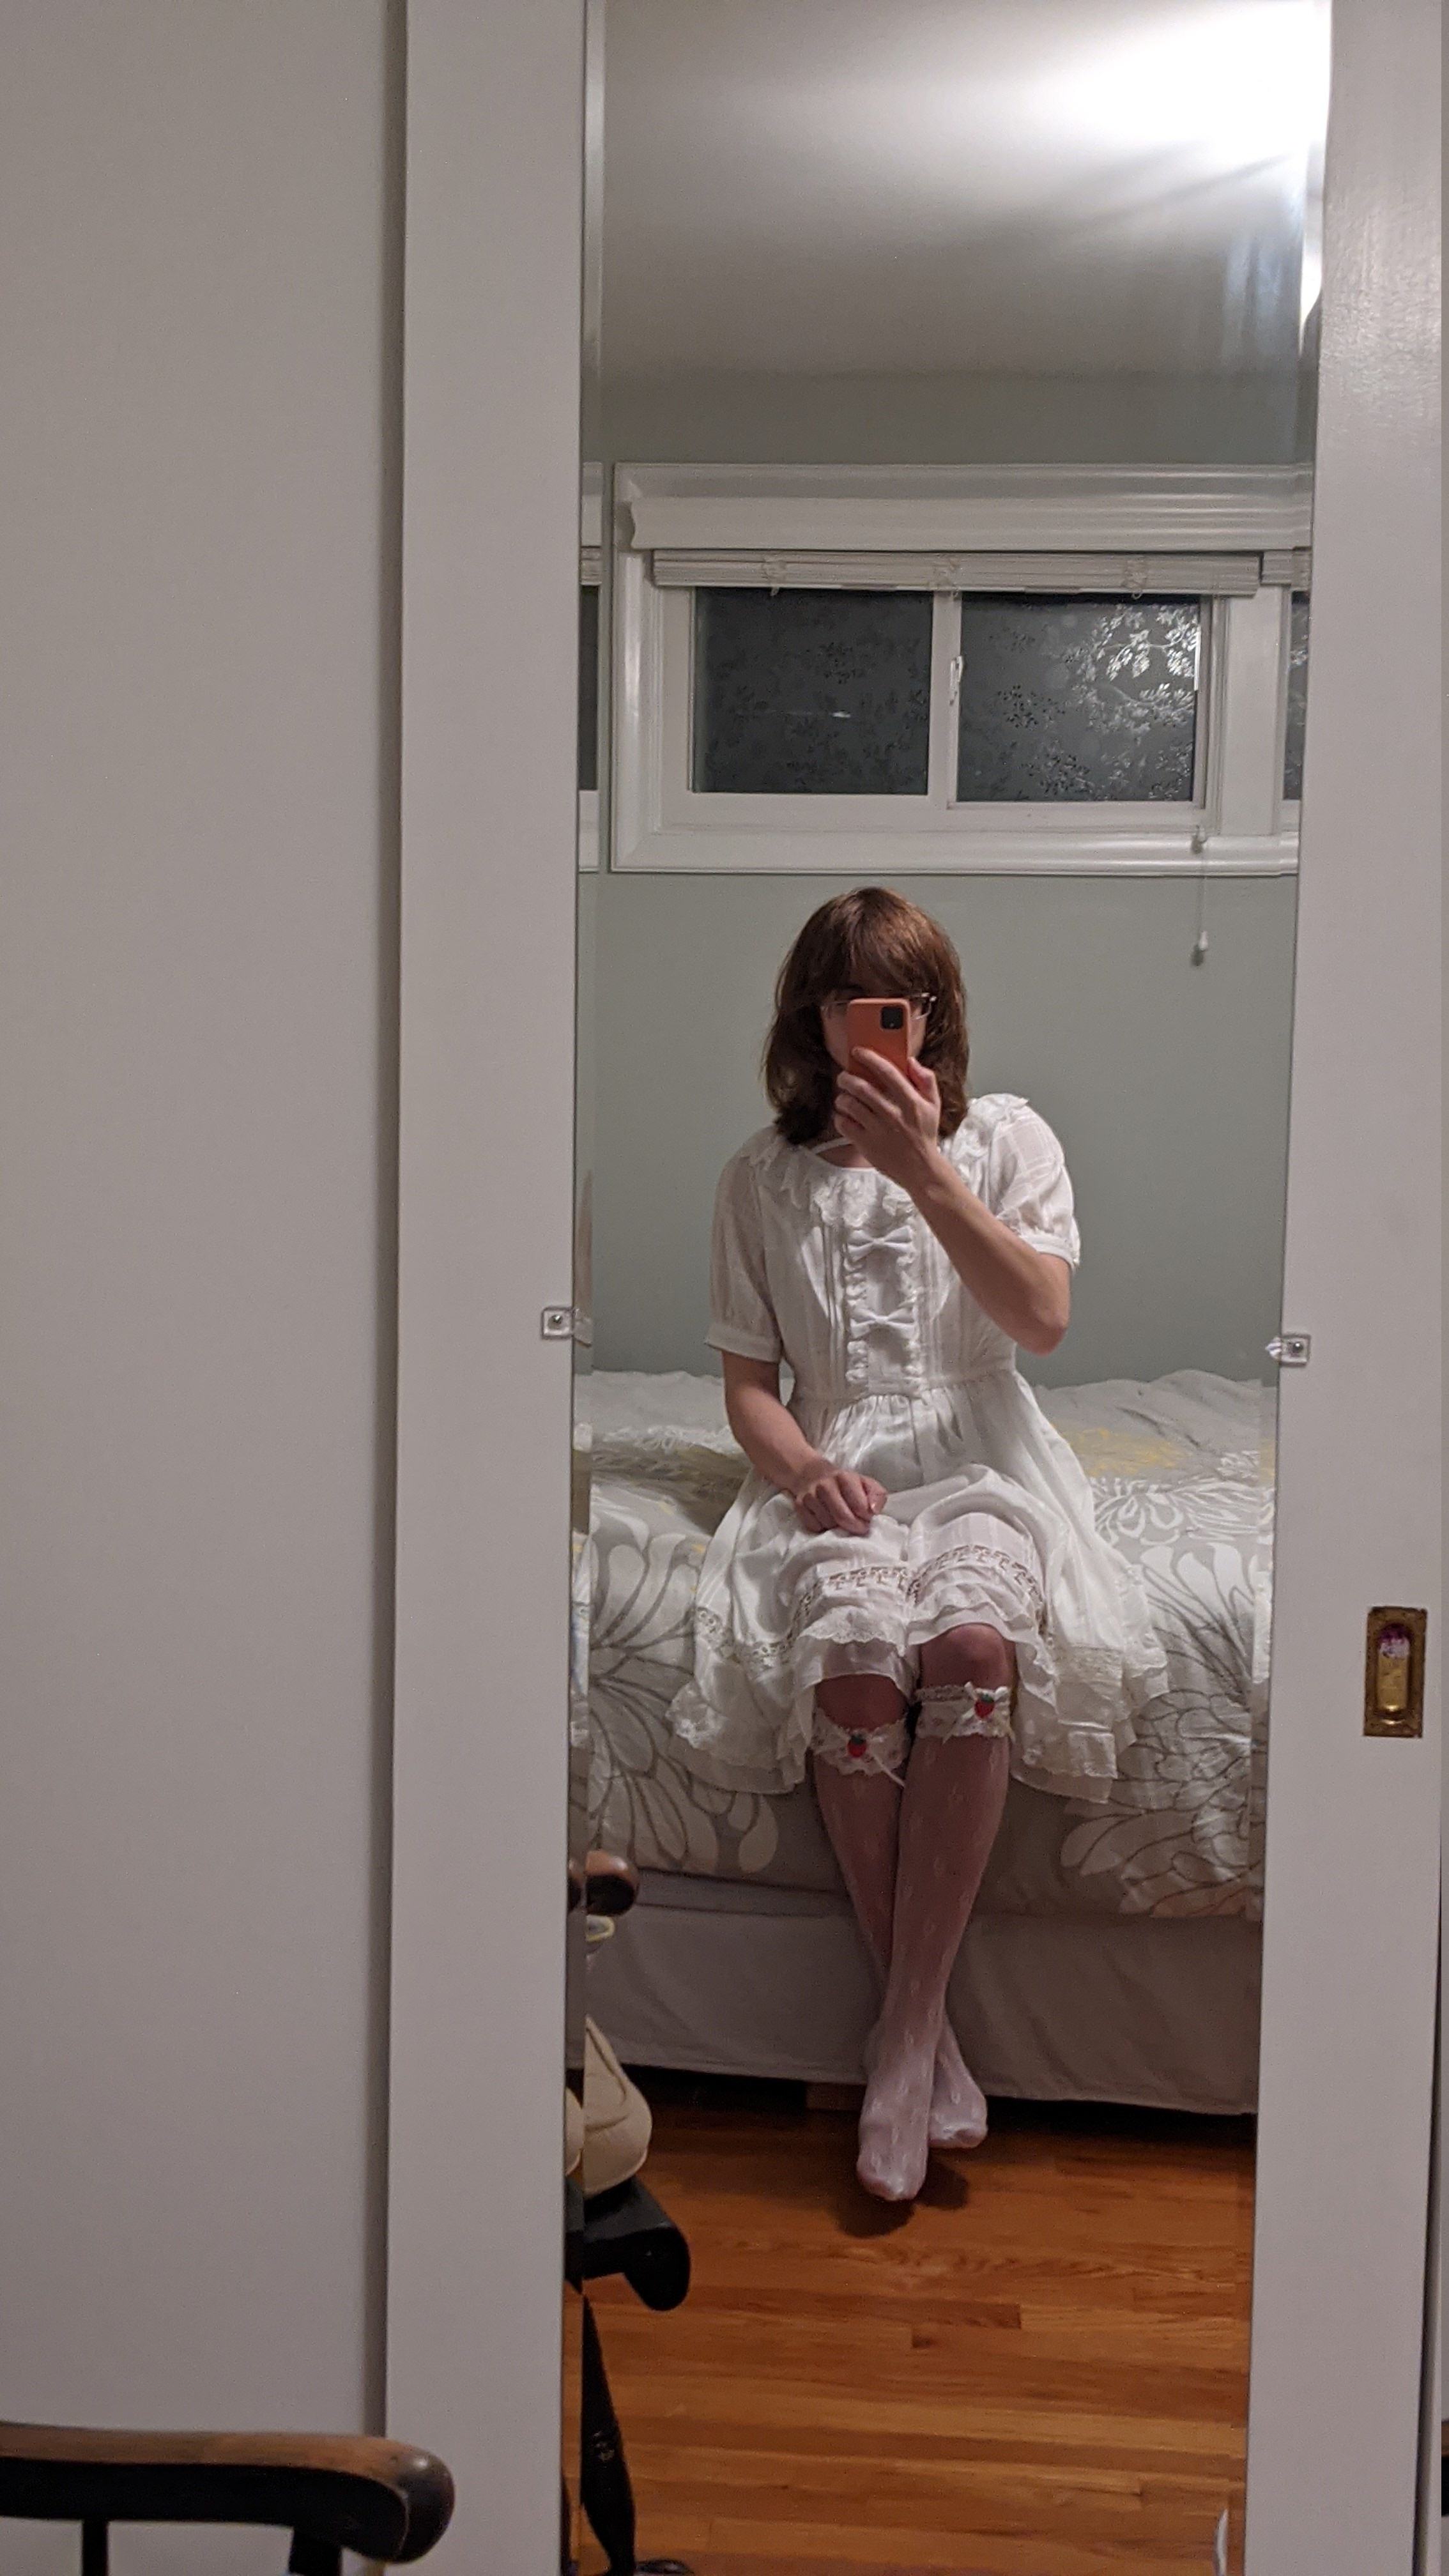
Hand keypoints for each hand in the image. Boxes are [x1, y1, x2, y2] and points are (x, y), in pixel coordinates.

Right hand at [790, 1463, 888, 1536]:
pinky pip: (814, 1526)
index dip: (866, 1516)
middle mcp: (825, 1485)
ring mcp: (810, 1496)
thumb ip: (877, 1495)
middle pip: (843, 1517)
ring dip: (837, 1526)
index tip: (867, 1518)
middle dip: (854, 1527)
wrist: (811, 1473)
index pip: (860, 1506)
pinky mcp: (799, 1506)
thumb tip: (873, 1511)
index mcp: (844, 1478)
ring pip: (828, 1524)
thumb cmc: (844, 1483)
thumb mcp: (865, 1483)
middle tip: (859, 1527)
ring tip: (840, 1519)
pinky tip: (826, 1519)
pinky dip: (822, 1527)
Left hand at [834, 1052, 941, 1187]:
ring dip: (842, 1098)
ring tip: (843, 1098)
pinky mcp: (866, 1145)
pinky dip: (840, 1117)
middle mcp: (893, 1115)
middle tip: (844, 1077)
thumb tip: (911, 1061)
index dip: (870, 1058)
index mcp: (911, 1103)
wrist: (921, 1169)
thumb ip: (926, 1080)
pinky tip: (844, 1116)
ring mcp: (878, 1131)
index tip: (858, 1052)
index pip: (888, 1073)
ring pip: (850, 1105)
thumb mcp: (933, 1105)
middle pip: (862, 1088)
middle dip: (847, 1078)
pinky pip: (844, 1125)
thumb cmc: (925, 1134)